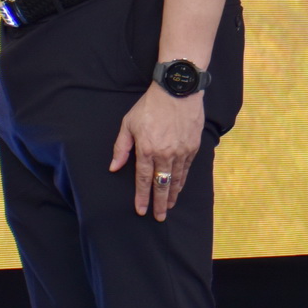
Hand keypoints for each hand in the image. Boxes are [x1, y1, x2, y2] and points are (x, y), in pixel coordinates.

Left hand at [108, 85, 204, 220]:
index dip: (142, 197)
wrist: (178, 89)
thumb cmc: (150, 105)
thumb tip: (114, 167)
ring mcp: (181, 150)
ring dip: (172, 194)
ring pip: (176, 178)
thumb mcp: (128, 124)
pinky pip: (187, 168)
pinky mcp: (193, 145)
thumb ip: (121, 147)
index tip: (141, 210)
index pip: (143, 180)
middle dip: (160, 203)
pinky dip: (182, 179)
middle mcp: (165, 154)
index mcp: (147, 150)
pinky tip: (179, 186)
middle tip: (159, 217)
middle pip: (162, 185)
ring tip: (169, 205)